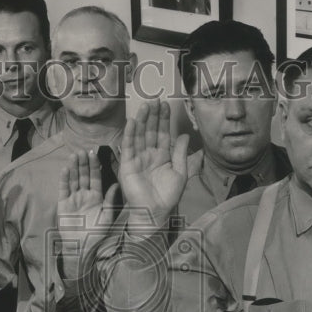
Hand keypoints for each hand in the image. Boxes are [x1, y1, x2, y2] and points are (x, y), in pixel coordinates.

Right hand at [57, 149, 120, 263]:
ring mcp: (73, 199)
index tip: (93, 154)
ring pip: (74, 180)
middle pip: (84, 176)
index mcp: (97, 197)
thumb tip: (116, 184)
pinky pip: (64, 189)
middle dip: (83, 163)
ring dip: (74, 167)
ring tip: (74, 155)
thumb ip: (110, 200)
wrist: (82, 247)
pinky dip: (65, 179)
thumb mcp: (107, 217)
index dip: (94, 166)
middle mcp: (85, 195)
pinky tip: (66, 169)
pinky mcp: (63, 204)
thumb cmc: (97, 234)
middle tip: (82, 150)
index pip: (95, 178)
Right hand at [118, 99, 188, 231]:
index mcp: (161, 156)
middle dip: (152, 115)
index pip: (161, 133)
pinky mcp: (127, 165)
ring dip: (141, 120)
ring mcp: (137, 159)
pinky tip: (132, 122)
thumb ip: (180, 153)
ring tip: (145, 105)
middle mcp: (148, 155)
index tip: (165, 105)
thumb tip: (183, 135)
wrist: (157, 212)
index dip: (163, 119)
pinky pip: (128, 147)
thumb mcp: (180, 172)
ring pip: (139, 136)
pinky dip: (129, 134)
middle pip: (150, 131)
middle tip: (154, 99)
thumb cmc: (168, 196)